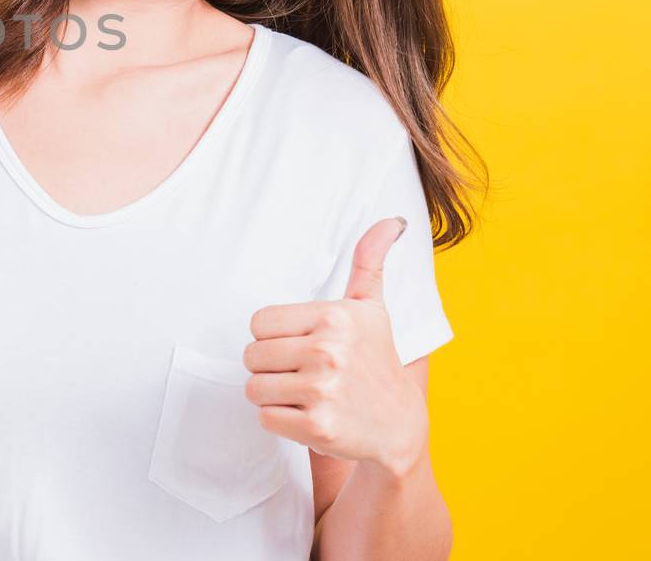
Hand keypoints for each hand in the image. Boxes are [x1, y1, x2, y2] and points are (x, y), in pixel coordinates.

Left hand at [243, 217, 427, 477]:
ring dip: (273, 395)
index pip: (258, 322)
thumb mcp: (372, 309)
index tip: (302, 346)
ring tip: (306, 395)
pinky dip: (281, 422)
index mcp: (335, 317)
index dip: (273, 337)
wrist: (399, 427)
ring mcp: (323, 391)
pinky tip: (310, 416)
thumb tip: (392, 221)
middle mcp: (328, 351)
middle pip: (251, 356)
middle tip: (304, 374)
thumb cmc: (376, 361)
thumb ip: (369, 262)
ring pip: (254, 388)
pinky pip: (265, 418)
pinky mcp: (317, 428)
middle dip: (270, 368)